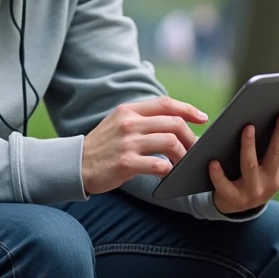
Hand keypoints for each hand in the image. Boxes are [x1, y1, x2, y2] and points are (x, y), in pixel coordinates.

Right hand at [82, 95, 207, 194]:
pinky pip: (159, 165)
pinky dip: (169, 170)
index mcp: (129, 110)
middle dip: (190, 136)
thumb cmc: (103, 145)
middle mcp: (130, 123)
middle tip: (194, 148)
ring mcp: (128, 143)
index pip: (165, 103)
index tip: (202, 118)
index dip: (188, 109)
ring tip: (182, 163)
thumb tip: (174, 121)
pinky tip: (167, 174)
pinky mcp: (126, 163)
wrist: (76, 164)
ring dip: (183, 155)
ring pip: (170, 143)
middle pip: (173, 123)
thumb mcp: (118, 122)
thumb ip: (142, 118)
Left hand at [209, 113, 278, 214]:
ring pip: (250, 166)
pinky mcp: (234, 197)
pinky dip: (218, 175)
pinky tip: (213, 161)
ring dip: (249, 147)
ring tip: (247, 128)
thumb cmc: (258, 175)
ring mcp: (254, 190)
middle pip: (277, 153)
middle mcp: (272, 180)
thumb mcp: (276, 164)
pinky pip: (225, 185)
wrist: (238, 205)